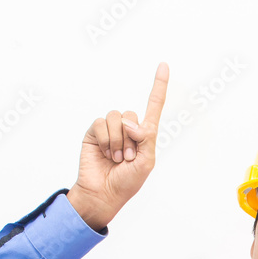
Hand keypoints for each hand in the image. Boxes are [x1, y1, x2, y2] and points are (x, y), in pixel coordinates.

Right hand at [67, 62, 169, 230]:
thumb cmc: (127, 181)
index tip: (163, 65)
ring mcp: (111, 129)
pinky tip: (104, 153)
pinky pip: (101, 123)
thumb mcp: (147, 162)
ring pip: (116, 118)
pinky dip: (105, 139)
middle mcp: (128, 128)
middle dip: (131, 139)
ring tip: (116, 158)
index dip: (159, 85)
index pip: (154, 105)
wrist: (103, 193)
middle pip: (132, 115)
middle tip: (127, 158)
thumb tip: (131, 122)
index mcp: (145, 134)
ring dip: (118, 141)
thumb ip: (146, 138)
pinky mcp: (94, 132)